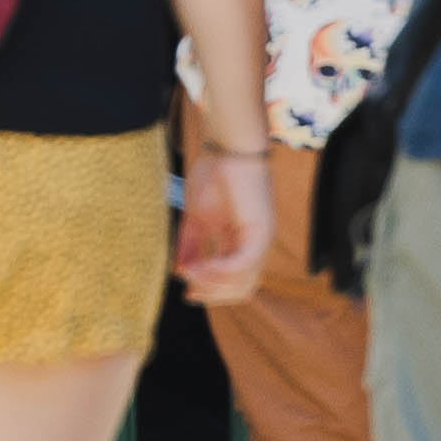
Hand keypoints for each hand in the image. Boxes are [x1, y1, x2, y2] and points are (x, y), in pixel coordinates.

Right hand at [174, 134, 274, 305]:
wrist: (227, 146)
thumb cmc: (213, 174)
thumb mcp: (196, 218)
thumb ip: (190, 245)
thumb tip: (179, 272)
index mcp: (242, 241)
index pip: (234, 281)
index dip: (211, 292)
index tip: (187, 293)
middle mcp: (256, 245)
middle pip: (241, 289)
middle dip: (212, 294)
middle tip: (189, 292)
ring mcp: (261, 239)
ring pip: (244, 283)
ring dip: (213, 284)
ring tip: (191, 274)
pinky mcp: (261, 231)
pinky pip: (243, 265)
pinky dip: (220, 271)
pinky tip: (200, 266)